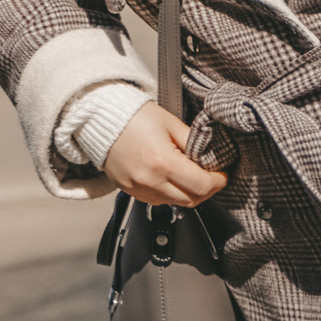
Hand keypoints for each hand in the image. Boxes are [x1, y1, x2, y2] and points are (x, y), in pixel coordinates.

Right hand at [102, 103, 225, 205]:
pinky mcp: (128, 190)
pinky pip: (156, 201)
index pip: (202, 185)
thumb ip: (194, 142)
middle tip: (210, 177)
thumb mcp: (171, 123)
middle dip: (206, 190)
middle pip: (191, 200)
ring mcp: (136, 187)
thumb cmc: (133, 116)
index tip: (221, 174)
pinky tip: (170, 180)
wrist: (99, 118)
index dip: (218, 181)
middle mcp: (149, 180)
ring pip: (174, 203)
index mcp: (162, 162)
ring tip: (190, 178)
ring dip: (187, 194)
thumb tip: (211, 157)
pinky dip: (168, 194)